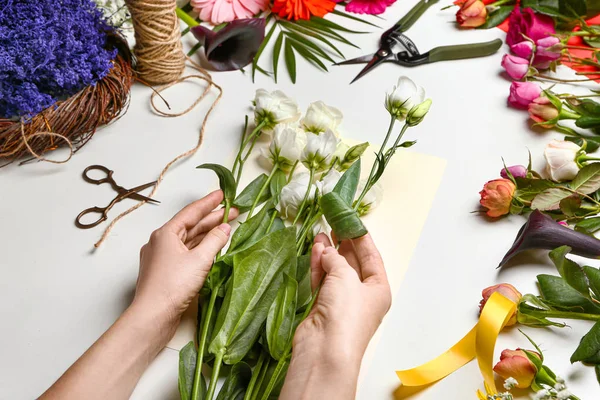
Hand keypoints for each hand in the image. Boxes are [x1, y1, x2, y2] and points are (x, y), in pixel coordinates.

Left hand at [40, 191, 237, 399]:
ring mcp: (162, 258)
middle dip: (212, 219)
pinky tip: (212, 249)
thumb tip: (225, 227)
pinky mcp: (165, 272)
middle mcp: (161, 242)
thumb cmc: (173, 286)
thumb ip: (215, 241)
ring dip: (207, 234)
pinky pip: (186, 253)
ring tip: (226, 228)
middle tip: (232, 211)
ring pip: (188, 240)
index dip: (209, 202)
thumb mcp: (200, 260)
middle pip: (190, 226)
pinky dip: (200, 248)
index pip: (191, 212)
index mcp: (165, 234)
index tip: (222, 193)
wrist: (153, 316)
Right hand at [280, 233, 390, 399]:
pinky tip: (314, 251)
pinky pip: (323, 281)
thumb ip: (336, 258)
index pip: (372, 257)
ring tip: (320, 234)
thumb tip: (326, 249)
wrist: (324, 350)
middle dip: (342, 244)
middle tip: (333, 225)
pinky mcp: (324, 307)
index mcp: (378, 289)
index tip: (350, 221)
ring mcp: (342, 302)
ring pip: (335, 271)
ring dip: (328, 253)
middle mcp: (363, 295)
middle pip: (353, 263)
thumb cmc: (345, 313)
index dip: (361, 238)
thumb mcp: (345, 276)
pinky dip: (318, 266)